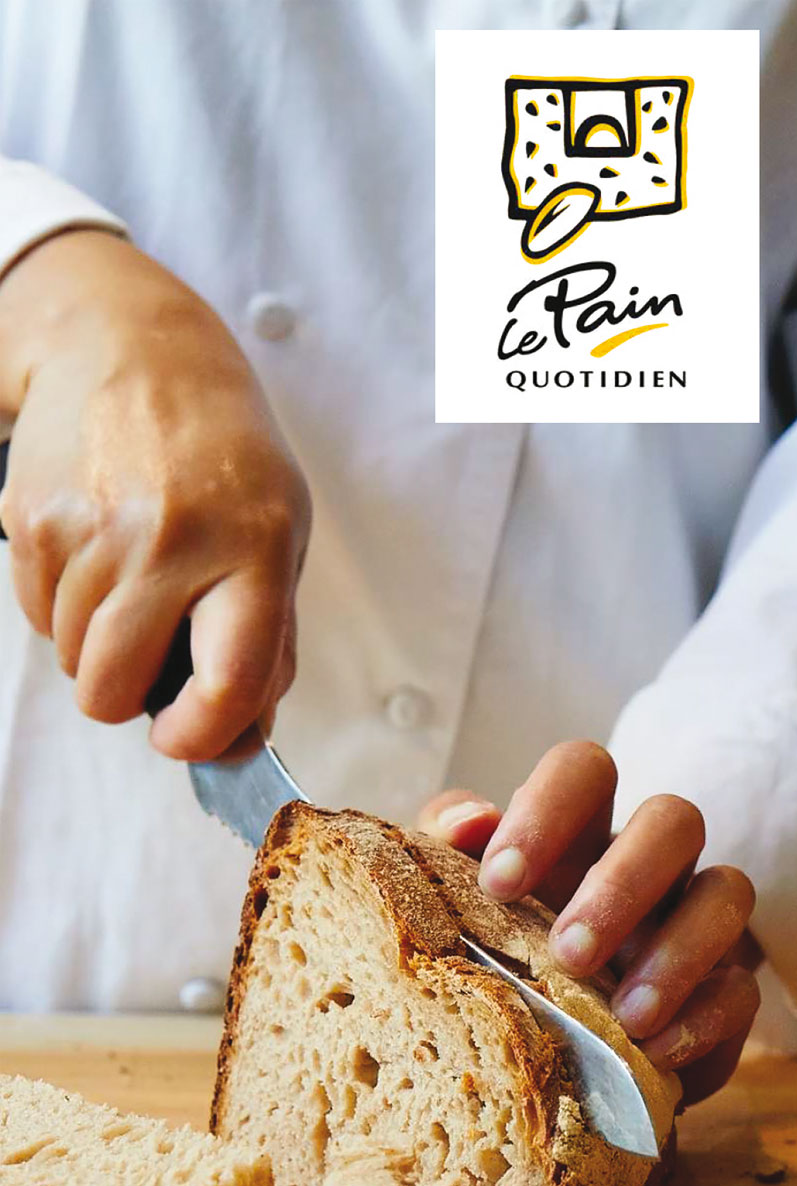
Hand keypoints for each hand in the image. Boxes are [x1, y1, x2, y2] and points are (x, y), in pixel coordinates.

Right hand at [0, 228, 309, 758]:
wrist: (137, 350)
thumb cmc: (225, 461)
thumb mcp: (279, 538)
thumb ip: (266, 643)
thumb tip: (238, 740)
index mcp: (255, 550)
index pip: (230, 681)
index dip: (202, 736)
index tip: (183, 739)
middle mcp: (171, 539)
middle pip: (114, 689)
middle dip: (126, 699)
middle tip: (150, 661)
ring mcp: (94, 527)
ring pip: (71, 660)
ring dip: (96, 646)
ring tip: (131, 580)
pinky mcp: (33, 516)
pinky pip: (35, 615)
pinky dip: (61, 607)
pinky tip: (95, 553)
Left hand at [419, 741, 761, 1104]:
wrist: (538, 1065)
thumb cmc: (493, 964)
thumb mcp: (455, 910)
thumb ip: (446, 856)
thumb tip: (469, 825)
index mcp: (576, 832)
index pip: (584, 771)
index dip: (548, 809)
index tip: (499, 883)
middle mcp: (645, 865)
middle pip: (674, 819)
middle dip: (625, 883)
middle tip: (570, 953)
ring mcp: (693, 924)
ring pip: (727, 892)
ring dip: (679, 952)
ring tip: (626, 1016)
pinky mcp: (723, 993)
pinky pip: (743, 989)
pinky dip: (704, 1020)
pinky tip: (654, 1051)